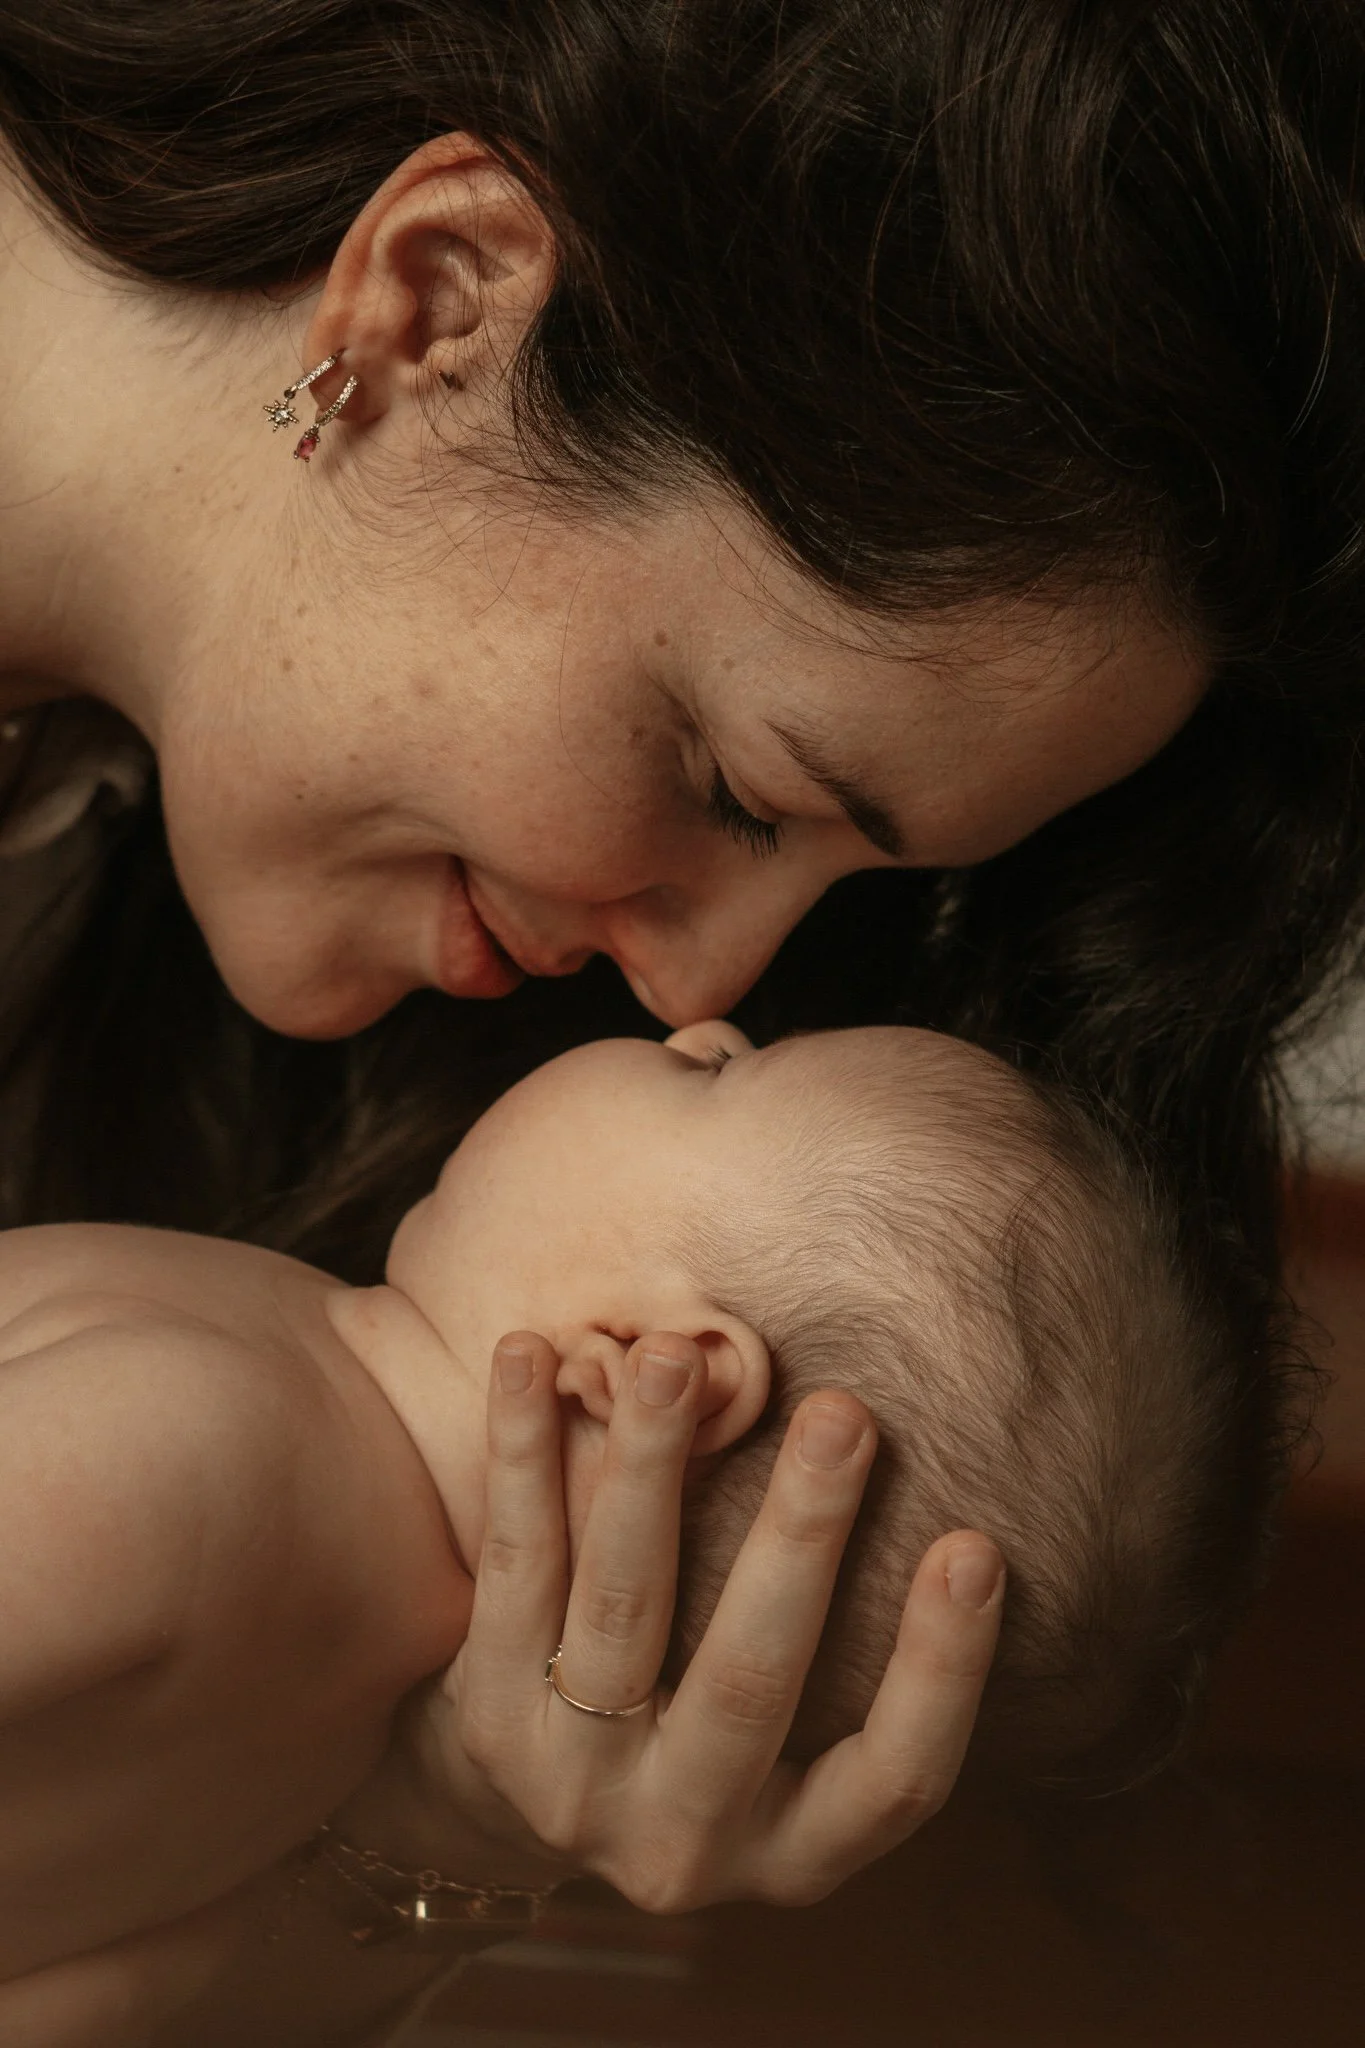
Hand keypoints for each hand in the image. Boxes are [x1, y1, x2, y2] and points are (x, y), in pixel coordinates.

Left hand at [420, 1330, 1003, 1913]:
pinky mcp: (488, 1723)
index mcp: (795, 1853)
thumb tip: (947, 1482)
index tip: (978, 1545)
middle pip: (751, 1681)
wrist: (527, 1795)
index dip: (943, 1669)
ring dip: (652, 1465)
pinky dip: (522, 1452)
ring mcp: (576, 1789)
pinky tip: (528, 1355)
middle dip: (801, 1536)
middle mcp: (685, 1842)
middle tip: (843, 1413)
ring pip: (625, 1607)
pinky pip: (514, 1566)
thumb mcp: (796, 1735)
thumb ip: (854, 1638)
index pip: (895, 1779)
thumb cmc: (709, 1720)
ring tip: (675, 1356)